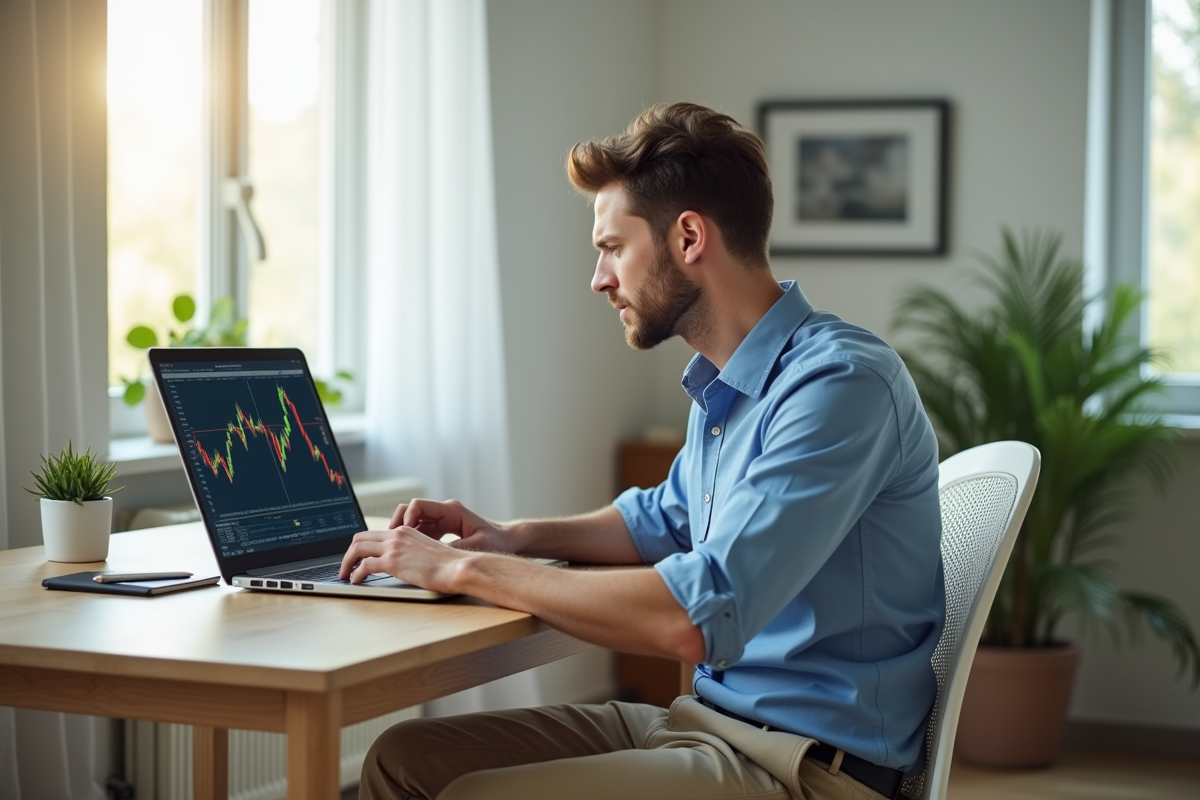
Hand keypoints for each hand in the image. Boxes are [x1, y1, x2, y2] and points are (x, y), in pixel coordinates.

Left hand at [337, 527, 464, 590]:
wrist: (457, 567)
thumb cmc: (449, 565)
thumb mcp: (427, 553)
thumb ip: (412, 554)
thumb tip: (403, 566)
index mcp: (406, 531)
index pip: (375, 534)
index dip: (362, 546)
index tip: (357, 558)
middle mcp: (397, 535)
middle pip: (360, 538)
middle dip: (349, 553)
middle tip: (345, 566)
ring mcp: (394, 547)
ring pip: (357, 548)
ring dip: (347, 563)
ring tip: (345, 575)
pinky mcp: (392, 561)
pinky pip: (364, 566)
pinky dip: (356, 574)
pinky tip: (356, 581)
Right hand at [389, 498, 522, 553]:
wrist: (508, 539)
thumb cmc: (496, 540)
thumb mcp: (477, 546)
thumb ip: (456, 549)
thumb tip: (436, 554)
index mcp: (451, 510)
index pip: (419, 505)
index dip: (407, 518)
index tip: (402, 533)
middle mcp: (444, 511)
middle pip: (411, 510)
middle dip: (399, 523)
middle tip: (391, 540)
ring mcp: (442, 519)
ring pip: (414, 520)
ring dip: (404, 532)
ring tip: (397, 548)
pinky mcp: (442, 528)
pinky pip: (421, 530)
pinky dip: (413, 538)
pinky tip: (409, 553)